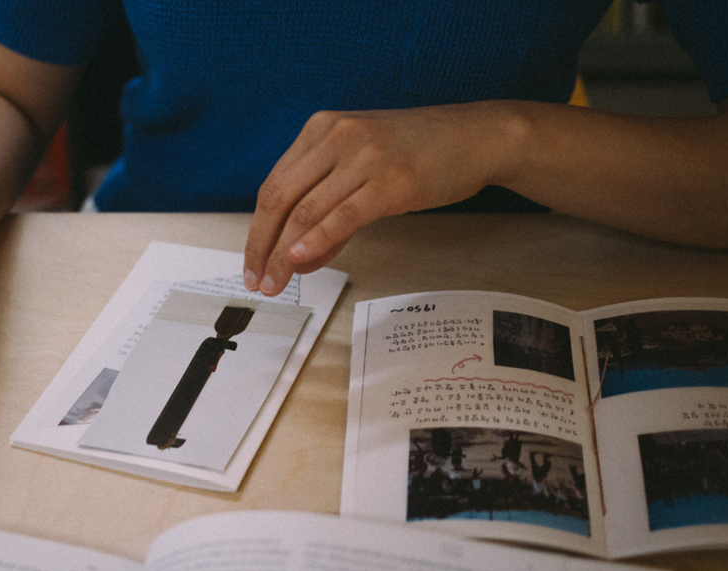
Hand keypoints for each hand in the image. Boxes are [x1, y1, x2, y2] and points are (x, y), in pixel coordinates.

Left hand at [243, 103, 516, 294]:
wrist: (475, 137)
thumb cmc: (418, 153)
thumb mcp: (362, 170)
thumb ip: (328, 210)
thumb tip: (296, 257)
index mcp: (321, 129)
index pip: (274, 185)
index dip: (257, 230)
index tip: (252, 264)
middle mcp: (336, 137)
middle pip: (280, 198)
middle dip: (262, 246)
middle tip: (256, 281)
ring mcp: (364, 157)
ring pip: (306, 211)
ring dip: (284, 254)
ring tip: (276, 283)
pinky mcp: (391, 180)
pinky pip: (343, 214)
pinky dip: (317, 239)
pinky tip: (300, 260)